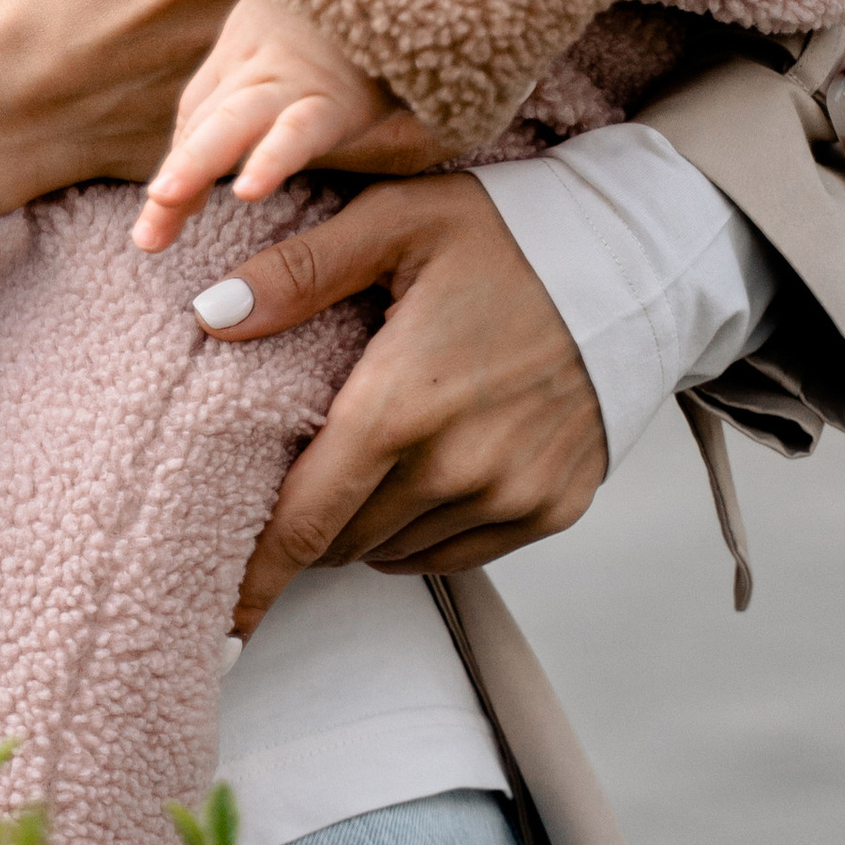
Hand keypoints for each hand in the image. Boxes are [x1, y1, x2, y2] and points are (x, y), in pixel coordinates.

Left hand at [132, 0, 395, 252]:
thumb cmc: (357, 8)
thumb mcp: (305, 32)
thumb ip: (280, 81)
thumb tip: (253, 147)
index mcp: (246, 48)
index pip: (201, 112)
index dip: (180, 161)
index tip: (157, 215)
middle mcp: (259, 60)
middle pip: (205, 119)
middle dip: (177, 170)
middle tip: (147, 232)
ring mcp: (294, 76)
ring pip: (236, 119)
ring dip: (196, 161)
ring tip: (164, 199)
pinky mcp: (339, 94)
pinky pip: (300, 128)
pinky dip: (272, 157)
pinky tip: (249, 189)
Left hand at [196, 175, 608, 631]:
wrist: (635, 263)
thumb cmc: (503, 234)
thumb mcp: (395, 221)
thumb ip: (299, 271)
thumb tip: (209, 312)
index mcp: (400, 405)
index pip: (303, 522)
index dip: (254, 577)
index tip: (221, 623)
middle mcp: (456, 468)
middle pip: (343, 540)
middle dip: (305, 526)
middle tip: (291, 481)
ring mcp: (510, 496)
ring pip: (395, 550)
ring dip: (364, 524)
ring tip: (361, 464)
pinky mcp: (552, 510)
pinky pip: (457, 553)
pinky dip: (422, 532)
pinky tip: (418, 476)